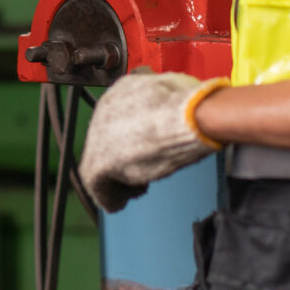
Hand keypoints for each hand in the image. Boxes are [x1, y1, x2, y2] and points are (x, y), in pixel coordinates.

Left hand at [77, 71, 217, 212]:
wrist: (190, 116)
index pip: (118, 118)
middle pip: (108, 141)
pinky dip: (111, 196)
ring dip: (119, 177)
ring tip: (139, 186)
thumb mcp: (177, 88)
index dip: (132, 137)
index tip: (145, 146)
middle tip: (143, 168)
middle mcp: (104, 111)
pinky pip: (98, 184)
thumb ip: (166, 95)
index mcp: (121, 91)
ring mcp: (99, 136)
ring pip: (101, 162)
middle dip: (126, 157)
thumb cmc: (190, 104)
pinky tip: (122, 201)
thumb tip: (176, 99)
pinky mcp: (99, 162)